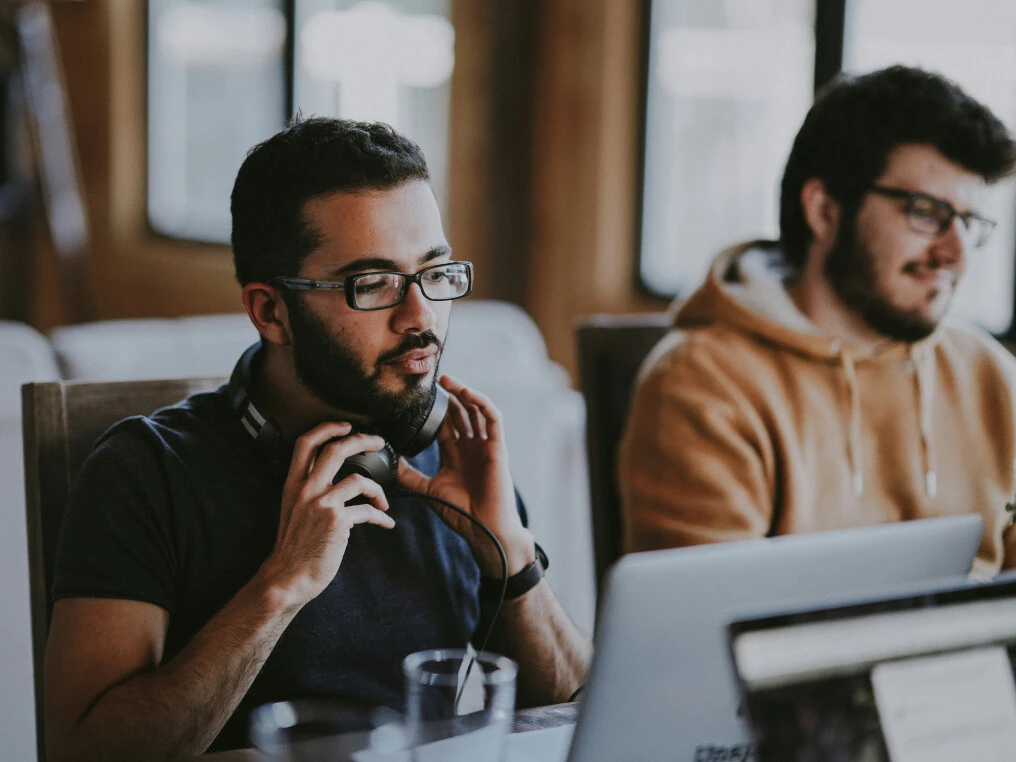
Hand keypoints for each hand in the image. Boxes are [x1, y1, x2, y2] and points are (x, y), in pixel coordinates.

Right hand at [259, 422, 394, 607]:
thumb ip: (309, 492)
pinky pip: (367, 511)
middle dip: (362, 439)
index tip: (346, 425)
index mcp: (293, 485)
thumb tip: (336, 482)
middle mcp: (306, 490)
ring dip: (379, 490)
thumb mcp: (293, 511)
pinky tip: (386, 523)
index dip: (327, 428)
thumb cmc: (294, 548)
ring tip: (385, 501)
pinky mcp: (337, 521)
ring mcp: (321, 504)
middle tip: (378, 441)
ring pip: (359, 479)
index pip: (305, 443)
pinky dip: (381, 517)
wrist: (288, 577)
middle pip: (335, 449)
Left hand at [398, 375, 534, 576]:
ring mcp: (485, 445)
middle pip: (460, 412)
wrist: (483, 529)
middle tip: (432, 380)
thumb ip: (409, 475)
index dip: (434, 408)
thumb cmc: (460, 512)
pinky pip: (493, 418)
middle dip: (448, 395)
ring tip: (447, 380)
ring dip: (463, 393)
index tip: (418, 396)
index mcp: (455, 454)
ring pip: (476, 410)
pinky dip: (481, 403)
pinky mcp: (498, 447)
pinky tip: (467, 393)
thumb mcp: (428, 490)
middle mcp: (470, 446)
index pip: (445, 423)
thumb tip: (389, 461)